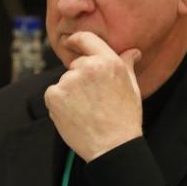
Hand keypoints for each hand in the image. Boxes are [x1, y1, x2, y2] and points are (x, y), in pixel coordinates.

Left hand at [44, 32, 142, 161]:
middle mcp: (87, 67)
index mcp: (108, 61)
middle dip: (80, 78)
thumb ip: (127, 65)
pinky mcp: (54, 95)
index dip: (76, 40)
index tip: (71, 42)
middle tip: (93, 100)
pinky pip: (53, 94)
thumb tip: (133, 52)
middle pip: (76, 66)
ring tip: (86, 111)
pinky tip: (74, 115)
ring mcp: (69, 81)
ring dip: (70, 93)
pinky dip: (59, 103)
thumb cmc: (125, 118)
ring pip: (65, 82)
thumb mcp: (132, 88)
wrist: (112, 146)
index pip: (86, 39)